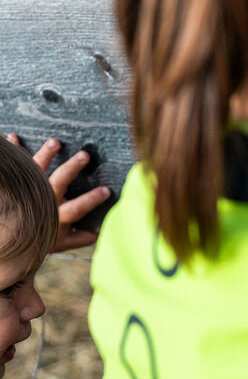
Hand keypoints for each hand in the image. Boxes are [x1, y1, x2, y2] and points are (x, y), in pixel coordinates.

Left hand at [7, 135, 110, 251]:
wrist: (10, 239)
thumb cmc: (39, 239)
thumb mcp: (62, 242)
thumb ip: (81, 238)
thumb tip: (101, 232)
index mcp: (57, 217)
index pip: (77, 208)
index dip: (91, 200)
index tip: (106, 190)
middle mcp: (43, 202)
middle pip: (58, 183)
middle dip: (72, 168)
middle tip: (84, 155)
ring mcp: (29, 191)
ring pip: (37, 171)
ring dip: (46, 155)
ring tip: (55, 142)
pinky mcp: (18, 185)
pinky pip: (16, 168)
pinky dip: (14, 151)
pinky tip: (13, 136)